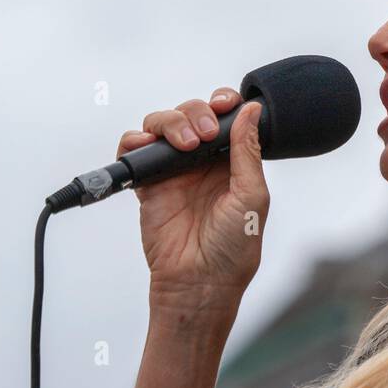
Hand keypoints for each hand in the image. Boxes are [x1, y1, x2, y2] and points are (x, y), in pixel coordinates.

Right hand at [115, 88, 269, 304]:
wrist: (201, 284)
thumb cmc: (234, 248)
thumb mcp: (252, 196)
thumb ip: (247, 151)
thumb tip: (251, 110)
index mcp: (231, 160)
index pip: (225, 117)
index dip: (223, 103)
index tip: (225, 104)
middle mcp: (202, 161)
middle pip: (192, 113)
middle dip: (197, 112)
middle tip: (205, 134)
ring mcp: (174, 170)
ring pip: (162, 124)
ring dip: (171, 122)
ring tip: (185, 144)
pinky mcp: (148, 184)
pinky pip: (134, 151)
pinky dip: (135, 141)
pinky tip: (146, 146)